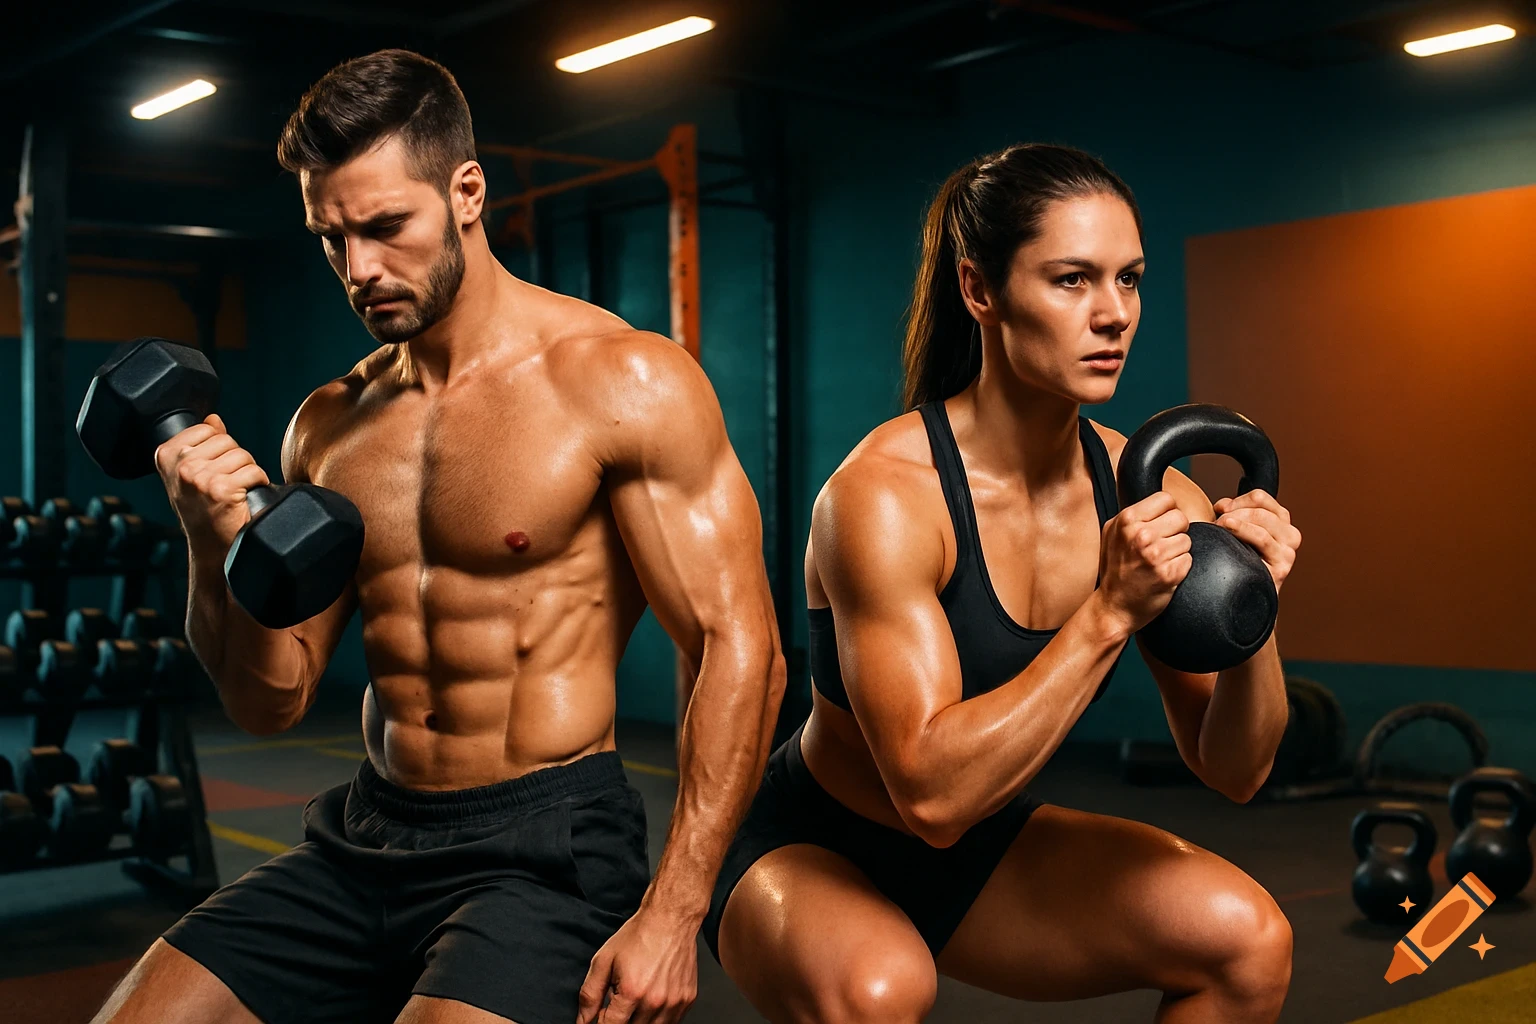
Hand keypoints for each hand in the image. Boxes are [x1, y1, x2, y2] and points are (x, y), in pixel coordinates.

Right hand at [153, 414, 268, 557]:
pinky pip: (255, 471)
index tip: (211, 470)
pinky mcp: (222, 489)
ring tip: (234, 491)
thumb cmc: (201, 510)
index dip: (218, 449)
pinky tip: (243, 498)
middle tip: (224, 484)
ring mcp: (200, 478)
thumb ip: (200, 443)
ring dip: (247, 473)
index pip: (208, 429)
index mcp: (166, 455)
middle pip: (227, 441)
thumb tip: (213, 419)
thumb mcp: (190, 473)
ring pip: (243, 455)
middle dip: (234, 461)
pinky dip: (258, 482)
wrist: (210, 547)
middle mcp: (180, 466)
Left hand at [576, 905, 698, 1023]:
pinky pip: (670, 1022)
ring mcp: (674, 1003)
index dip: (602, 1022)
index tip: (603, 1014)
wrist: (670, 919)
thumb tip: (583, 1021)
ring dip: (639, 1020)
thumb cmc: (639, 935)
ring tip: (637, 996)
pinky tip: (652, 998)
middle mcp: (655, 1001)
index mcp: (632, 992)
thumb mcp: (604, 960)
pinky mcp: (687, 1000)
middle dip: (621, 1019)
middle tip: (620, 999)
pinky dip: (658, 1017)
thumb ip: (590, 995)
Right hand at [1097, 490, 1192, 634]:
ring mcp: (1156, 555)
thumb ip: (1134, 515)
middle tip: (1160, 545)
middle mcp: (1142, 535)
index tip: (1159, 525)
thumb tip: (1160, 502)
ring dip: (1177, 551)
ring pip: (1187, 540)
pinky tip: (1163, 572)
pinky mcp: (1170, 573)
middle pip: (1181, 518)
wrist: (1114, 606)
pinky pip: (1188, 559)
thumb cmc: (1115, 569)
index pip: (1166, 499)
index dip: (1166, 513)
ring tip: (1159, 561)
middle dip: (1175, 531)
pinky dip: (1180, 566)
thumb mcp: (1112, 533)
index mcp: (1127, 520)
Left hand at [1213, 490, 1300, 592]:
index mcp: (1280, 521)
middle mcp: (1289, 534)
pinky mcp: (1283, 566)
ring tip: (1218, 529)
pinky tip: (1226, 530)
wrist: (1244, 597)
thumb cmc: (1237, 563)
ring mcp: (1288, 551)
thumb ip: (1234, 513)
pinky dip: (1243, 530)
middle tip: (1216, 523)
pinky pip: (1263, 538)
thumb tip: (1223, 505)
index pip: (1260, 497)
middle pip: (1259, 508)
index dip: (1236, 500)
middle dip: (1233, 512)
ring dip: (1234, 521)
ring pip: (1261, 520)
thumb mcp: (1237, 532)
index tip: (1220, 509)